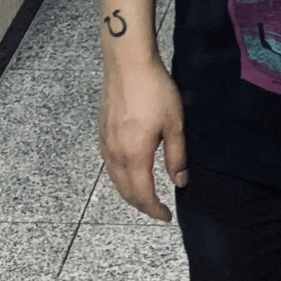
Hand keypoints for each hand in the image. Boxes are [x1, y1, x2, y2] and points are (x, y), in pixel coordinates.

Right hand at [99, 57, 187, 220]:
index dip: (154, 209)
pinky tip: (129, 173)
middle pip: (125, 191)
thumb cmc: (155, 91)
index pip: (142, 194)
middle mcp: (115, 154)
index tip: (166, 217)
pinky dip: (120, 178)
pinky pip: (109, 166)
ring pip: (114, 179)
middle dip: (141, 205)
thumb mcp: (174, 124)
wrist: (127, 64)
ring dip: (129, 193)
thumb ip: (176, 156)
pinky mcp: (101, 132)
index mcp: (134, 155)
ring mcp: (105, 143)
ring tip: (145, 196)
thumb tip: (179, 182)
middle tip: (157, 210)